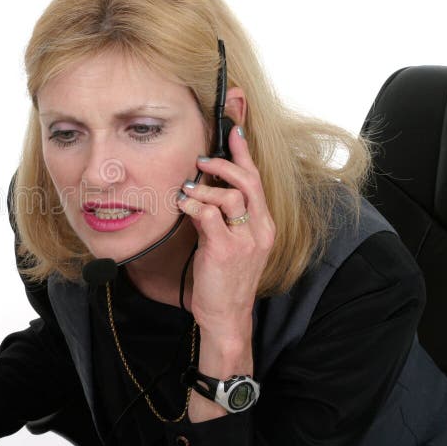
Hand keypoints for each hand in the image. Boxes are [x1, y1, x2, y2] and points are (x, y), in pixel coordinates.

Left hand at [176, 125, 275, 342]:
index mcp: (264, 225)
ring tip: (187, 191)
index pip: (257, 181)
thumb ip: (220, 217)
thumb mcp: (229, 243)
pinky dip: (193, 205)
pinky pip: (209, 215)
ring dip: (204, 188)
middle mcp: (260, 229)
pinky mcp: (225, 249)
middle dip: (224, 163)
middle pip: (249, 181)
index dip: (245, 153)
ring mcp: (245, 240)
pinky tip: (182, 206)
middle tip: (202, 159)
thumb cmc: (225, 278)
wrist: (226, 314)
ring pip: (230, 196)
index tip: (235, 130)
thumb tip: (200, 191)